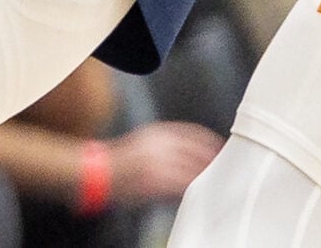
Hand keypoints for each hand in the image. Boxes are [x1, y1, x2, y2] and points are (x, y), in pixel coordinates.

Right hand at [105, 121, 222, 204]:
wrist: (100, 172)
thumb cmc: (120, 159)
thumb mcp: (143, 139)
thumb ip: (166, 141)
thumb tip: (190, 149)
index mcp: (158, 132)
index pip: (193, 132)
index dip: (209, 141)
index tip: (219, 147)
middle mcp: (161, 145)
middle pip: (198, 151)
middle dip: (211, 159)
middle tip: (220, 165)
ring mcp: (161, 163)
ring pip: (194, 169)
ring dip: (204, 174)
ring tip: (211, 178)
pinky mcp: (159, 181)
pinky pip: (185, 184)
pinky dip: (193, 186)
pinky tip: (195, 189)